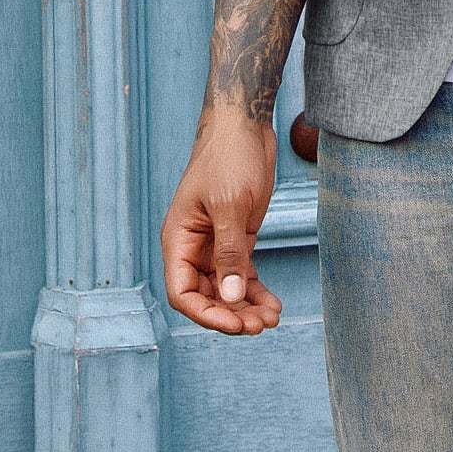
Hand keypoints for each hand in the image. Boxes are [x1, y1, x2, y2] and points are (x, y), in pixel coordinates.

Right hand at [161, 114, 283, 335]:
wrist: (244, 125)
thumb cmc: (229, 157)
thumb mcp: (230, 205)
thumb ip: (230, 253)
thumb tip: (232, 298)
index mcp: (178, 239)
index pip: (182, 293)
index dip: (206, 314)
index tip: (235, 324)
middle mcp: (193, 247)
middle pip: (207, 296)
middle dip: (232, 314)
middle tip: (260, 326)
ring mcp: (216, 244)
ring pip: (227, 289)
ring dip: (246, 307)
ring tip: (271, 319)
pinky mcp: (238, 238)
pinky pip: (243, 274)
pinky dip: (256, 291)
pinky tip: (273, 305)